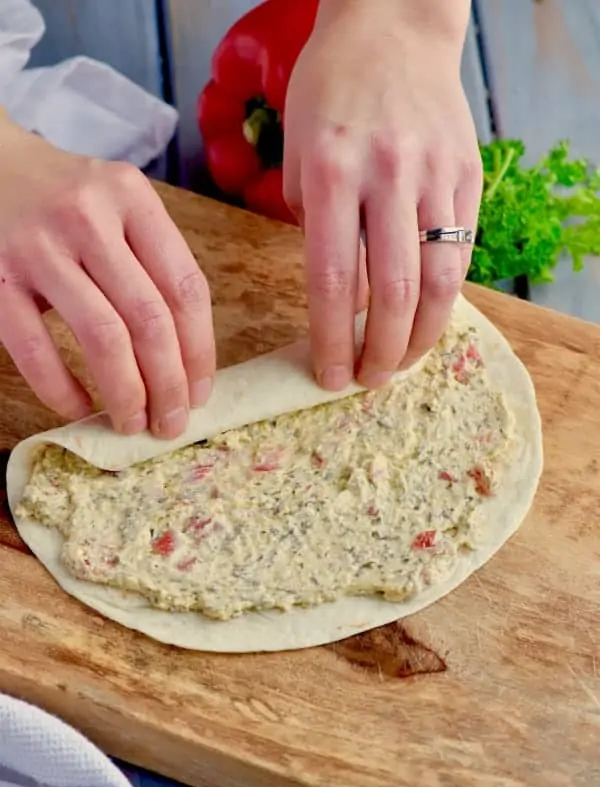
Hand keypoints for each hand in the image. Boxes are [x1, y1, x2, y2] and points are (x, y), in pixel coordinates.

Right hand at [0, 121, 214, 438]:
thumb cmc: (65, 200)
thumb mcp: (117, 206)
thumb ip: (152, 262)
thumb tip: (185, 359)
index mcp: (131, 198)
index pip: (185, 287)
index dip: (199, 351)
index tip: (200, 393)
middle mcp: (88, 217)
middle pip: (149, 319)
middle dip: (168, 384)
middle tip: (171, 423)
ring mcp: (38, 247)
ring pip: (102, 337)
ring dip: (126, 393)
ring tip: (133, 423)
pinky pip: (35, 349)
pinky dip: (62, 390)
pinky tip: (80, 408)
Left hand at [283, 0, 481, 390]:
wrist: (392, 28)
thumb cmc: (330, 93)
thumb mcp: (297, 155)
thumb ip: (313, 226)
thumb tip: (339, 295)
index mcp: (331, 174)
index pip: (334, 281)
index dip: (333, 341)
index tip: (329, 376)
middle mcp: (387, 177)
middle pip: (393, 293)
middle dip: (381, 353)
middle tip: (368, 381)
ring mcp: (434, 177)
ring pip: (438, 282)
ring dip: (420, 339)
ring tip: (400, 364)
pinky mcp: (467, 176)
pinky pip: (460, 252)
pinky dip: (443, 299)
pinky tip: (425, 320)